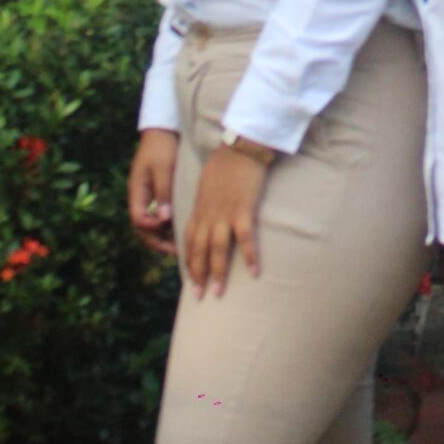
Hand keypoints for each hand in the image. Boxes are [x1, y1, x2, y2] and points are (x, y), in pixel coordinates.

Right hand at [128, 131, 179, 260]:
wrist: (162, 133)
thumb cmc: (162, 148)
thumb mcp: (163, 169)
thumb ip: (163, 193)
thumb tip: (164, 219)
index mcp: (137, 193)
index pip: (139, 220)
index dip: (152, 228)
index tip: (168, 227)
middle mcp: (139, 199)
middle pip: (143, 229)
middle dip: (158, 242)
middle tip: (178, 251)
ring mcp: (147, 200)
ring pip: (150, 227)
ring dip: (163, 238)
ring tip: (182, 247)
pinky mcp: (156, 198)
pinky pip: (158, 219)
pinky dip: (167, 229)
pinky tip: (183, 233)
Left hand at [183, 145, 269, 297]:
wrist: (239, 146)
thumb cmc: (225, 162)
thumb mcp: (207, 184)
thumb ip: (206, 202)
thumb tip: (207, 215)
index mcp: (199, 209)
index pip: (189, 241)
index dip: (189, 262)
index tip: (190, 280)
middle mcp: (208, 214)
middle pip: (199, 250)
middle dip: (198, 274)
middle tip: (199, 296)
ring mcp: (224, 213)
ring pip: (216, 248)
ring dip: (217, 272)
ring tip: (218, 292)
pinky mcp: (243, 209)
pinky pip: (244, 237)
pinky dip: (248, 255)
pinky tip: (254, 271)